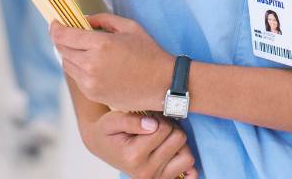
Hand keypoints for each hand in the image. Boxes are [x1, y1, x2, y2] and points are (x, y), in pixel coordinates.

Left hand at [51, 15, 173, 112]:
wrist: (162, 84)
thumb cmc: (149, 53)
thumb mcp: (129, 27)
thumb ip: (103, 20)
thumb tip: (83, 20)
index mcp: (100, 45)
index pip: (64, 36)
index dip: (55, 28)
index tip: (54, 23)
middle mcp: (91, 65)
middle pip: (62, 50)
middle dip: (62, 40)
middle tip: (67, 33)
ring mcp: (90, 83)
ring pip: (67, 65)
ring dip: (70, 55)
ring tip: (83, 49)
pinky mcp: (93, 95)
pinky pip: (77, 78)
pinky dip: (79, 69)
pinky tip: (93, 64)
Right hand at [79, 111, 197, 178]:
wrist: (102, 145)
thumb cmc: (108, 131)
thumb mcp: (112, 120)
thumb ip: (131, 120)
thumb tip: (153, 124)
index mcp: (133, 156)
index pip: (164, 128)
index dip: (159, 118)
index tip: (148, 119)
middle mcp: (146, 172)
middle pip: (179, 139)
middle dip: (170, 128)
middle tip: (156, 127)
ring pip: (187, 155)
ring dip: (178, 143)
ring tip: (163, 138)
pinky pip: (189, 173)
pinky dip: (184, 161)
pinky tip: (174, 153)